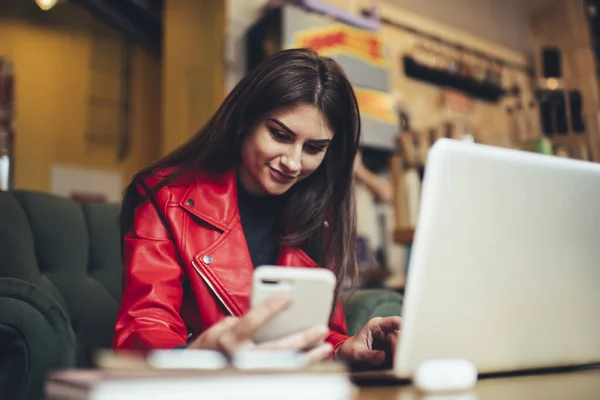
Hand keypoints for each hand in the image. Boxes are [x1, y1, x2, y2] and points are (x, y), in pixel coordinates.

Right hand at [188, 293, 332, 362]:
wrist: (203, 367)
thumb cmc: (217, 342)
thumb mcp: (225, 325)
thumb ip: (249, 318)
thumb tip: (276, 311)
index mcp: (229, 339)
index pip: (251, 322)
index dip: (269, 308)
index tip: (288, 294)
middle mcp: (240, 358)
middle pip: (275, 349)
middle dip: (301, 339)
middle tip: (320, 328)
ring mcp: (250, 371)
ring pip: (283, 366)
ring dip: (308, 357)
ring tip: (325, 346)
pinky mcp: (258, 377)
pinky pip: (284, 372)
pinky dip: (302, 365)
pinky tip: (316, 357)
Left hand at [335, 316, 400, 367]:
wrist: (346, 356)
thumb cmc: (350, 350)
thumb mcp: (356, 353)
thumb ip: (369, 355)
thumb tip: (383, 356)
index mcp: (376, 326)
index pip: (394, 321)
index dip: (404, 325)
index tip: (409, 334)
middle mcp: (385, 331)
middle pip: (400, 336)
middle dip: (400, 348)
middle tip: (398, 359)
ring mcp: (388, 341)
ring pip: (400, 346)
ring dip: (399, 355)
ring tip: (397, 365)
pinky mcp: (389, 350)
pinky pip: (397, 355)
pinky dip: (397, 360)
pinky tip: (395, 367)